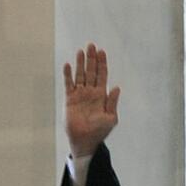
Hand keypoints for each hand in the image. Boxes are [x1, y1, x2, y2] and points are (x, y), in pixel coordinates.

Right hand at [64, 43, 120, 157]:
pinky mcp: (70, 99)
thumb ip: (112, 102)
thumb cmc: (100, 131)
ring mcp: (80, 95)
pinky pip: (69, 84)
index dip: (102, 64)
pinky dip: (68, 75)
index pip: (102, 75)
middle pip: (91, 72)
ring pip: (80, 75)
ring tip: (81, 51)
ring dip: (81, 63)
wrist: (85, 140)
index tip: (102, 52)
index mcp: (101, 95)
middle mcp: (90, 92)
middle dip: (92, 59)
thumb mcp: (111, 117)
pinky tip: (69, 65)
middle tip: (92, 45)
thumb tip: (117, 87)